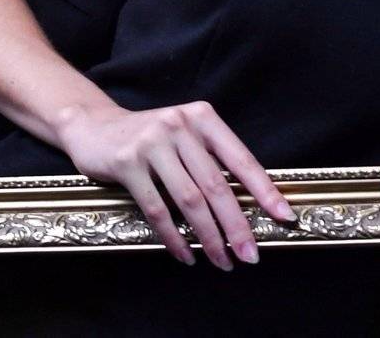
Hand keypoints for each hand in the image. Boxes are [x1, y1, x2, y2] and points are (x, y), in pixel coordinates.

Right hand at [58, 98, 296, 270]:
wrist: (94, 126)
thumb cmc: (150, 137)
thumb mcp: (185, 136)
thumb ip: (211, 160)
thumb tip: (249, 204)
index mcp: (203, 118)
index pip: (241, 159)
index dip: (265, 190)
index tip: (285, 216)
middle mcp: (180, 126)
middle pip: (217, 185)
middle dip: (237, 225)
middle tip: (250, 255)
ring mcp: (152, 143)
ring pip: (189, 200)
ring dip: (209, 237)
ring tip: (222, 261)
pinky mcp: (127, 163)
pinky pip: (156, 209)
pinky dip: (174, 237)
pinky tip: (186, 255)